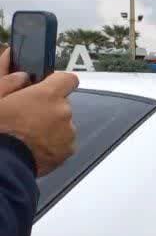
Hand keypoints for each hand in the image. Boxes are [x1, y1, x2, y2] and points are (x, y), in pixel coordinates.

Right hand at [0, 48, 79, 175]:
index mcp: (47, 95)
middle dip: (48, 108)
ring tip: (27, 135)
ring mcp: (68, 133)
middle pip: (61, 104)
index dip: (59, 82)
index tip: (50, 87)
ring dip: (50, 126)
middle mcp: (63, 112)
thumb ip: (8, 80)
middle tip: (26, 118)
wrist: (1, 163)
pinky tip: (33, 146)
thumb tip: (20, 72)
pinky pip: (63, 142)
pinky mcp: (68, 151)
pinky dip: (52, 143)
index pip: (68, 79)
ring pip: (62, 124)